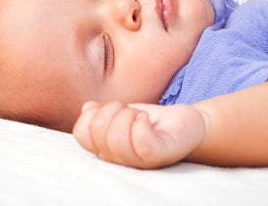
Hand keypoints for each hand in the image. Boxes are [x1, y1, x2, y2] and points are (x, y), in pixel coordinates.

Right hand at [72, 101, 205, 168]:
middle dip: (111, 109)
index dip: (90, 115)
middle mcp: (118, 158)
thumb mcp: (122, 113)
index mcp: (106, 148)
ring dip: (127, 115)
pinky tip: (146, 118)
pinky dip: (140, 123)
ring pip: (115, 138)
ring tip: (139, 115)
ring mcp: (138, 160)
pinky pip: (140, 142)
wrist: (186, 126)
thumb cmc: (152, 122)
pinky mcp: (159, 155)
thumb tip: (87, 108)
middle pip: (97, 132)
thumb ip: (101, 113)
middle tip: (128, 109)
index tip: (108, 108)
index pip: (81, 134)